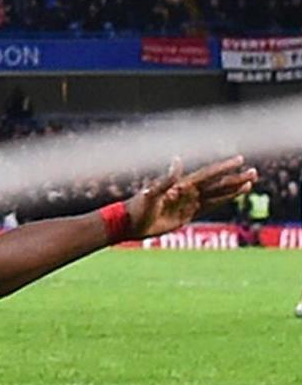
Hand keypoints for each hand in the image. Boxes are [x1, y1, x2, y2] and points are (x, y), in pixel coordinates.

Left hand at [125, 157, 256, 238]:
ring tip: (250, 182)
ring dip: (233, 189)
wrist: (130, 224)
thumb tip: (177, 160)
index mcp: (180, 184)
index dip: (224, 167)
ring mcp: (188, 203)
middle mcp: (187, 191)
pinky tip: (233, 196)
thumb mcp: (152, 194)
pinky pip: (208, 207)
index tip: (240, 160)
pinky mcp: (187, 215)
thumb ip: (166, 180)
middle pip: (217, 184)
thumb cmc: (138, 207)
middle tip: (254, 172)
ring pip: (216, 194)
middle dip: (235, 178)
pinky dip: (221, 202)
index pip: (208, 174)